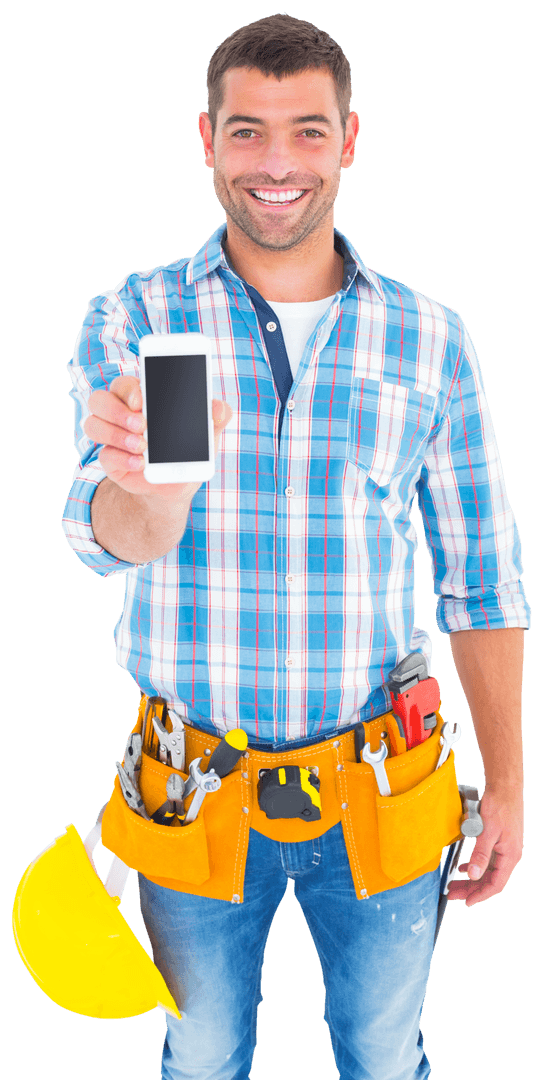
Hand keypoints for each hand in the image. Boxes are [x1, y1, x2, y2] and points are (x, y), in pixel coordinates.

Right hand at [83, 375, 232, 499]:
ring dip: (116, 434)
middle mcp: (120, 413)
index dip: (129, 389)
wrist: (178, 482)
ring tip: (141, 446)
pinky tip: (139, 463)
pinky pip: (104, 455)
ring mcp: (112, 437)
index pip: (124, 384)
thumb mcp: (206, 432)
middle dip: (117, 411)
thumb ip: (217, 415)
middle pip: (99, 399)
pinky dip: (121, 458)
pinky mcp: (111, 460)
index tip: (141, 400)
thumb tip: (220, 409)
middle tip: (142, 425)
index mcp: (141, 398)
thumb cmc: (189, 447)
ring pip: (93, 424)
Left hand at [446, 788, 523, 906]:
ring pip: (488, 871)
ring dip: (472, 879)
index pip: (495, 885)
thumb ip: (480, 854)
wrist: (505, 787)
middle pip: (490, 880)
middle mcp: (509, 856)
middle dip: (472, 889)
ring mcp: (505, 849)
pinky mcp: (499, 842)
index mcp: (510, 856)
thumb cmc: (499, 806)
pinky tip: (464, 868)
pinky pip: (488, 861)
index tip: (465, 902)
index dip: (480, 895)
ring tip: (455, 883)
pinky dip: (475, 866)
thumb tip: (474, 875)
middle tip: (453, 893)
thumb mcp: (487, 831)